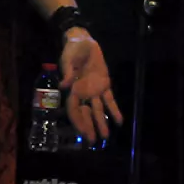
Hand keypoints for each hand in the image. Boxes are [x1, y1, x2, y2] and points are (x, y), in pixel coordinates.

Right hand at [58, 29, 123, 144]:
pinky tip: (119, 121)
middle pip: (86, 113)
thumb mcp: (68, 60)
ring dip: (102, 122)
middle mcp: (83, 93)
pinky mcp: (104, 84)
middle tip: (93, 141)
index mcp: (73, 89)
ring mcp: (94, 90)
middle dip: (89, 127)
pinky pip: (110, 99)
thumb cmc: (73, 51)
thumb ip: (67, 72)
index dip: (78, 121)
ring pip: (98, 109)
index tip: (82, 132)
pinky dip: (114, 109)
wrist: (84, 42)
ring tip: (106, 136)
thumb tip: (63, 86)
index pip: (74, 109)